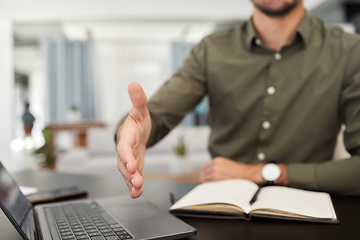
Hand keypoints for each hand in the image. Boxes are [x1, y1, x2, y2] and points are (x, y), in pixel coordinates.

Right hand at [116, 82, 150, 198]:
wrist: (137, 131)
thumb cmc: (138, 120)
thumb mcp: (141, 109)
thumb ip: (138, 99)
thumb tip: (133, 84)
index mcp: (126, 137)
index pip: (124, 147)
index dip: (126, 155)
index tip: (130, 163)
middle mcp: (124, 150)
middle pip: (123, 164)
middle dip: (129, 173)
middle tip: (137, 181)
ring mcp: (128, 160)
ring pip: (127, 173)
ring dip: (131, 182)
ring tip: (137, 190)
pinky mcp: (134, 167)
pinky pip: (131, 178)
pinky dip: (133, 186)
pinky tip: (138, 193)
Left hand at [199, 157, 288, 185]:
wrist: (251, 174)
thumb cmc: (241, 173)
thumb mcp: (228, 167)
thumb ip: (218, 169)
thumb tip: (208, 177)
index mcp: (217, 161)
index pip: (204, 169)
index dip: (205, 176)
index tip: (208, 180)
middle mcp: (214, 165)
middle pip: (202, 175)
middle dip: (205, 181)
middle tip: (212, 187)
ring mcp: (215, 172)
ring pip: (204, 181)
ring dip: (208, 186)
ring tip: (215, 190)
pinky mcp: (218, 179)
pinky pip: (208, 185)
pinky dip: (210, 189)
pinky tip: (216, 191)